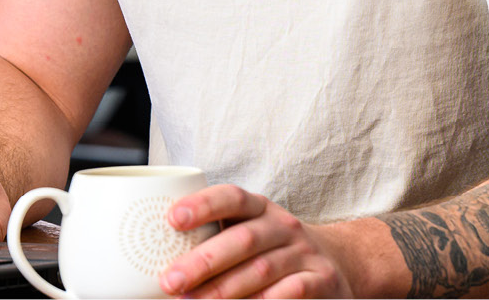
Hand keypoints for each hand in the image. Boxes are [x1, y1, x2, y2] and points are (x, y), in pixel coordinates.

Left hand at [161, 185, 351, 298]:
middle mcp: (282, 226)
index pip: (232, 198)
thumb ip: (213, 237)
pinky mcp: (321, 280)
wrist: (337, 262)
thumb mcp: (249, 232)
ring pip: (262, 270)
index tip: (172, 219)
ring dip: (224, 290)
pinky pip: (291, 292)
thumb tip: (152, 253)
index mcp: (259, 208)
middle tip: (170, 281)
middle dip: (203, 262)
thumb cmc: (272, 249)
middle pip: (242, 239)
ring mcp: (303, 253)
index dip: (203, 205)